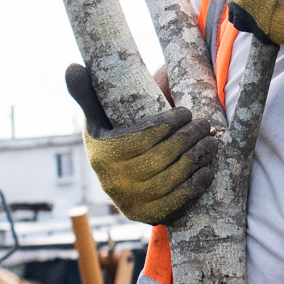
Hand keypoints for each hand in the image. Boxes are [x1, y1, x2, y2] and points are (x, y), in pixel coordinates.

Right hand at [66, 63, 215, 225]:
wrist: (117, 179)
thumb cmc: (111, 138)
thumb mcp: (96, 117)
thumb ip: (86, 92)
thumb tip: (72, 67)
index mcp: (103, 154)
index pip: (142, 137)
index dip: (168, 124)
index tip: (186, 112)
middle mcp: (115, 180)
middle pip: (161, 157)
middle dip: (188, 138)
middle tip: (204, 124)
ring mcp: (131, 201)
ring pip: (171, 178)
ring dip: (197, 159)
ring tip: (211, 142)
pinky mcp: (147, 216)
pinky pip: (176, 202)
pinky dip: (195, 186)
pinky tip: (207, 170)